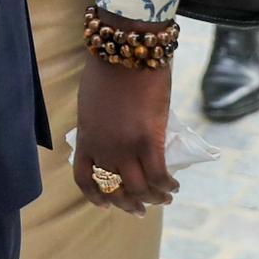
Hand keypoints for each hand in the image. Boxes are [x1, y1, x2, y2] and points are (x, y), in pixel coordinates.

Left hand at [74, 34, 177, 213]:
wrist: (126, 50)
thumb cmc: (108, 69)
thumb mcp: (91, 103)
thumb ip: (98, 126)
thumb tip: (110, 139)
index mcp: (86, 138)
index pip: (84, 179)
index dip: (95, 197)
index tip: (106, 205)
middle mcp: (103, 148)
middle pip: (114, 190)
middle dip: (129, 204)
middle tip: (142, 209)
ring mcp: (126, 146)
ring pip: (139, 189)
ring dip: (153, 199)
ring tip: (164, 197)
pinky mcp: (149, 140)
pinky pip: (159, 176)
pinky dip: (167, 185)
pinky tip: (174, 185)